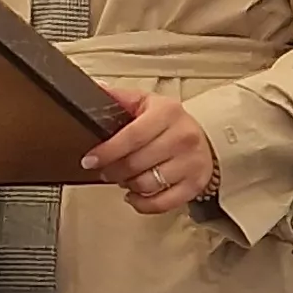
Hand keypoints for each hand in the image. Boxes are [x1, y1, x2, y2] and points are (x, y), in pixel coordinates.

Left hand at [82, 87, 217, 214]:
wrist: (203, 137)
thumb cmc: (168, 122)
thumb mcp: (145, 102)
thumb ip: (119, 98)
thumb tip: (95, 89)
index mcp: (167, 112)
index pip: (132, 136)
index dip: (107, 151)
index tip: (90, 160)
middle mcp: (183, 137)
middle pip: (136, 163)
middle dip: (113, 170)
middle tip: (105, 169)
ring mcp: (191, 162)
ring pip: (147, 184)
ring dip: (127, 185)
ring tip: (123, 178)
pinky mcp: (195, 184)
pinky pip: (162, 203)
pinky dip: (143, 203)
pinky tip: (135, 195)